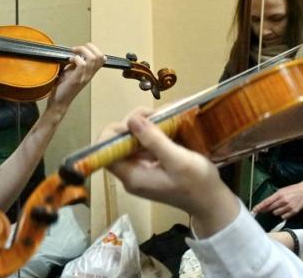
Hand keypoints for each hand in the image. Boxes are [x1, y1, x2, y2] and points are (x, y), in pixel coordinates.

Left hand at [46, 43, 105, 110]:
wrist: (59, 102)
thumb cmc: (64, 87)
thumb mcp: (72, 72)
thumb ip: (76, 64)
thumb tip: (75, 54)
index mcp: (90, 72)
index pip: (102, 58)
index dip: (94, 49)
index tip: (81, 49)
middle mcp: (90, 74)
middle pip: (100, 56)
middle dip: (89, 47)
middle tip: (77, 49)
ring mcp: (84, 77)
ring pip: (93, 58)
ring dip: (82, 51)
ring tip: (73, 54)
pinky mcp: (77, 79)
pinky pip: (82, 64)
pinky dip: (76, 58)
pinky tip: (70, 61)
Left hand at [104, 109, 238, 237]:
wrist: (212, 202)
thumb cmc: (197, 184)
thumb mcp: (177, 160)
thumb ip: (153, 140)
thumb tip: (131, 119)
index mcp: (132, 176)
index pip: (104, 152)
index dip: (114, 132)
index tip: (136, 122)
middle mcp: (130, 174)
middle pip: (116, 143)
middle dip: (132, 124)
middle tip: (154, 114)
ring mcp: (139, 170)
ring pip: (129, 141)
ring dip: (142, 126)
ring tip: (160, 115)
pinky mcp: (148, 167)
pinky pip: (141, 145)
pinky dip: (149, 133)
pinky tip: (163, 124)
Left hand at [253, 182, 302, 218]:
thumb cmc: (292, 190)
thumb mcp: (281, 191)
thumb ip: (274, 197)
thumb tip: (266, 203)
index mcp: (278, 194)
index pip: (266, 202)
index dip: (259, 207)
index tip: (254, 210)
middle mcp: (283, 201)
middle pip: (270, 208)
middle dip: (266, 209)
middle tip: (263, 210)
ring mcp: (288, 206)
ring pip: (276, 213)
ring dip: (275, 211)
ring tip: (279, 207)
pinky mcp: (294, 211)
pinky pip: (284, 217)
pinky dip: (282, 215)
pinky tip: (284, 211)